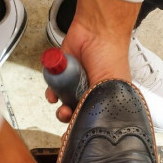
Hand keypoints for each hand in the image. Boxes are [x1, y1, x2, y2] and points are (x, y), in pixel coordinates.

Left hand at [45, 0, 140, 122]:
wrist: (96, 31)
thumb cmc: (111, 56)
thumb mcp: (111, 85)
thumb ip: (100, 104)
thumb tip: (88, 121)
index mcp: (106, 97)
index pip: (94, 117)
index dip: (85, 124)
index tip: (77, 130)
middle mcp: (92, 91)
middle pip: (78, 112)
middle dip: (71, 117)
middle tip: (68, 115)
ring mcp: (76, 82)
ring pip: (64, 102)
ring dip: (60, 108)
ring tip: (61, 108)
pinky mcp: (63, 73)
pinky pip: (53, 87)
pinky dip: (51, 91)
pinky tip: (53, 93)